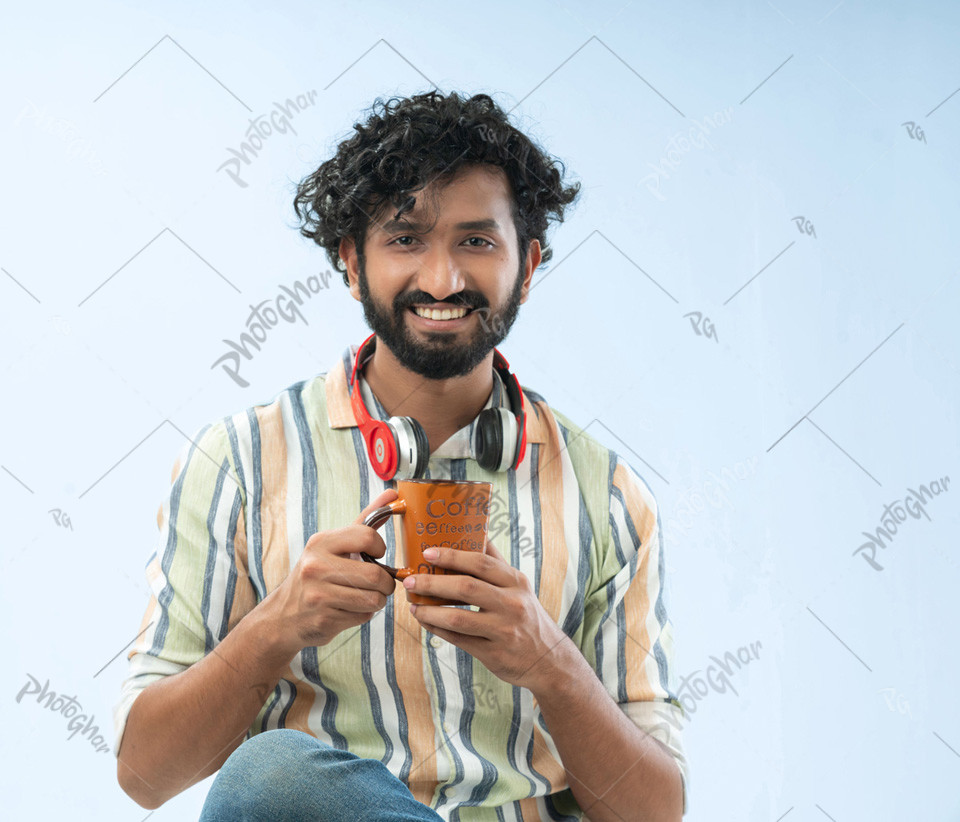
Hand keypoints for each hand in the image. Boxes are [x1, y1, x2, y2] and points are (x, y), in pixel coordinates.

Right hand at [261, 489, 398, 655]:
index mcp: (321, 543)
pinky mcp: (324, 619)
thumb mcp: (333, 544)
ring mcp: (319, 595)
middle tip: (380, 583)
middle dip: (385, 582)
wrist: (284, 615)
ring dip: (377, 600)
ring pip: (373, 599)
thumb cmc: (317, 574)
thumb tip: (392, 494)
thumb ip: (365, 520)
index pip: (367, 536)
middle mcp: (316, 566)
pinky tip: (350, 608)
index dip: (380, 548)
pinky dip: (364, 614)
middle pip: (376, 574)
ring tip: (366, 595)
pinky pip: (363, 616)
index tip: (377, 554)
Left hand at [404, 539, 569, 691]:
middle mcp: (512, 604)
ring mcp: (503, 630)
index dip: (453, 556)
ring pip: (458, 618)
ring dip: (430, 611)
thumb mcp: (519, 587)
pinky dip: (438, 629)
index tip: (428, 552)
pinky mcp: (494, 653)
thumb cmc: (527, 616)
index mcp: (516, 582)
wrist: (549, 661)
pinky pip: (458, 640)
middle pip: (466, 587)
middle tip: (410, 580)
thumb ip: (497, 563)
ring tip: (413, 605)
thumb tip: (476, 533)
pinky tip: (426, 621)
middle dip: (433, 583)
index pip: (481, 563)